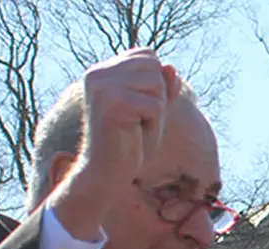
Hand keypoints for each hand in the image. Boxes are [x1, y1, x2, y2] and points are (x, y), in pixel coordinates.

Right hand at [80, 47, 179, 187]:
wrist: (108, 172)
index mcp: (102, 71)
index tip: (138, 108)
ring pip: (157, 85)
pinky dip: (154, 125)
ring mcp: (103, 86)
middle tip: (138, 120)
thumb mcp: (153, 109)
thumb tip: (170, 67)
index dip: (156, 84)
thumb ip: (163, 87)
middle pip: (155, 67)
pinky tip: (135, 134)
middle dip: (158, 97)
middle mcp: (98, 73)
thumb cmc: (131, 142)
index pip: (148, 56)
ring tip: (136, 127)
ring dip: (156, 112)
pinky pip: (155, 106)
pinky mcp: (113, 103)